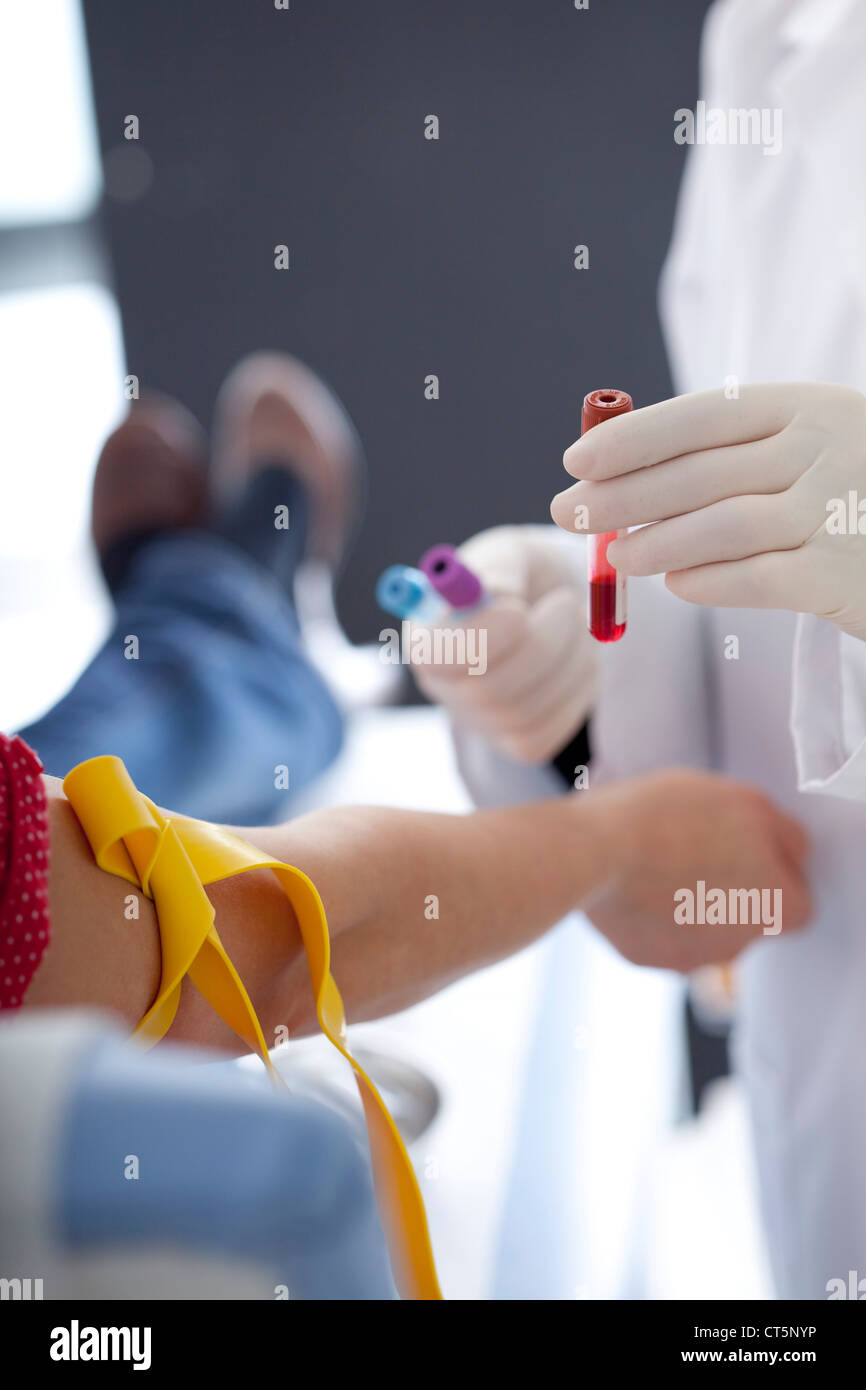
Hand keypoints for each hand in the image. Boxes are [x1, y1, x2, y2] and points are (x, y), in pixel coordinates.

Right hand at [410, 525, 598, 762]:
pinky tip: (578, 657)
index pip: (436, 658)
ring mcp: (480, 721)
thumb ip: (499, 569)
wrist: (547, 604)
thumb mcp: (508, 554)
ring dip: (571, 658)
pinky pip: (555, 729)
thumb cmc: (520, 574)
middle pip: (488, 690)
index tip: (518, 609)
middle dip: (543, 643)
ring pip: (529, 710)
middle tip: (569, 603)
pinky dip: (579, 688)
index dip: (480, 639)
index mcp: (426, 637)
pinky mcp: (518, 742)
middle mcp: (443, 687)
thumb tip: (499, 596)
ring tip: (578, 622)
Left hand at [551, 382, 865, 641]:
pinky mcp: (844, 574)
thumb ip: (728, 455)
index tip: (576, 462)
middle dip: (623, 495)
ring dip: (657, 542)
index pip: (704, 414)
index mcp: (808, 406)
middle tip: (569, 514)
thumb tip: (615, 474)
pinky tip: (676, 584)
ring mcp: (839, 511)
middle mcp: (827, 449)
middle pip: (701, 472)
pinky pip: (758, 579)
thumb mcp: (805, 449)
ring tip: (618, 556)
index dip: (634, 438)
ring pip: (723, 526)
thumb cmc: (848, 496)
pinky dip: (707, 582)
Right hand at [585, 769, 811, 970]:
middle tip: (694, 843)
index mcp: (779, 908)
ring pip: (699, 927)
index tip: (744, 844)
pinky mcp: (644, 959)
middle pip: (745, 915)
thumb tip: (792, 855)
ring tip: (655, 857)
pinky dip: (648, 913)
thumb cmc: (672, 818)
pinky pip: (656, 934)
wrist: (595, 851)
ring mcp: (690, 959)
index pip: (796, 898)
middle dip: (726, 886)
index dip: (772, 868)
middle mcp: (741, 946)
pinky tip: (630, 878)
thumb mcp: (747, 801)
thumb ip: (785, 835)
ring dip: (686, 899)